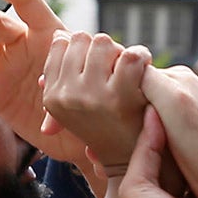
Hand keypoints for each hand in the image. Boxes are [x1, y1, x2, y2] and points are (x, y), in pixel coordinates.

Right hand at [40, 32, 151, 170]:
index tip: (98, 64)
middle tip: (115, 68)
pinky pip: (129, 57)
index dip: (84, 48)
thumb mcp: (74, 107)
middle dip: (101, 48)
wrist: (133, 161)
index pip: (61, 43)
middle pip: (82, 38)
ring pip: (103, 42)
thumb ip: (63, 74)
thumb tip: (59, 36)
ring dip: (120, 52)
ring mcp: (91, 96)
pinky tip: (145, 70)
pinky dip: (142, 57)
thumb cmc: (108, 127)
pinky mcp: (119, 97)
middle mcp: (66, 95)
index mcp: (52, 97)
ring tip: (129, 73)